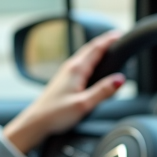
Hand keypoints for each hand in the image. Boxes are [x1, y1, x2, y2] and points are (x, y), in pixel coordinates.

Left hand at [3, 30, 125, 153]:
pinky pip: (80, 64)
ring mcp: (66, 73)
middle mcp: (70, 67)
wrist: (36, 121)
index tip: (119, 34)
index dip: (108, 40)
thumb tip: (120, 79)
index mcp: (76, 70)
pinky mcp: (64, 80)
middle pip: (89, 49)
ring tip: (107, 47)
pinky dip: (89, 59)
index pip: (96, 49)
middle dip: (104, 42)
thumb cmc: (56, 114)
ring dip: (96, 49)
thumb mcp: (84, 104)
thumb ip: (103, 91)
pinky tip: (92, 65)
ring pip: (84, 56)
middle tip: (116, 37)